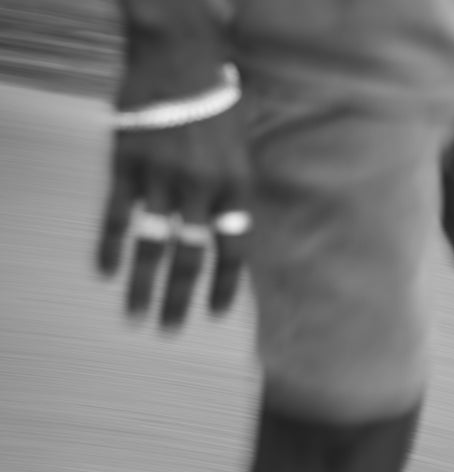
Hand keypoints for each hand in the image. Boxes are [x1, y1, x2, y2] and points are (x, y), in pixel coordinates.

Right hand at [98, 100, 250, 327]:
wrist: (178, 49)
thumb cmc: (217, 96)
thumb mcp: (242, 145)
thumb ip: (234, 189)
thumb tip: (231, 229)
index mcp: (235, 184)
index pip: (232, 250)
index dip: (223, 286)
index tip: (213, 314)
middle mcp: (200, 188)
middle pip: (190, 257)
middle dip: (180, 299)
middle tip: (170, 331)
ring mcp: (161, 177)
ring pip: (151, 244)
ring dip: (142, 285)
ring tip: (135, 317)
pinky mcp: (127, 163)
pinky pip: (115, 214)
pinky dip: (108, 245)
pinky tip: (103, 272)